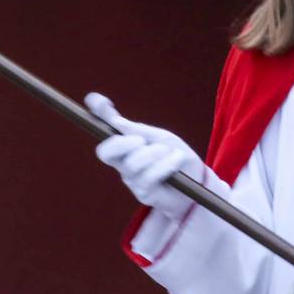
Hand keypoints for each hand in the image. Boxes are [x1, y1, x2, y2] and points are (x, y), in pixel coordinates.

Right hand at [87, 93, 203, 219]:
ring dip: (151, 154)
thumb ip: (141, 131)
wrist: (198, 181)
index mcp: (126, 144)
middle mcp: (124, 162)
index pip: (105, 128)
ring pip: (130, 164)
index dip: (98, 114)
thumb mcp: (163, 138)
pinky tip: (177, 159)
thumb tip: (116, 122)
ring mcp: (132, 179)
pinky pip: (147, 178)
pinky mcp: (143, 194)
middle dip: (120, 144)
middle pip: (105, 152)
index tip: (95, 99)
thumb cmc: (177, 156)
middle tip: (140, 140)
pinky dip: (164, 165)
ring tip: (168, 151)